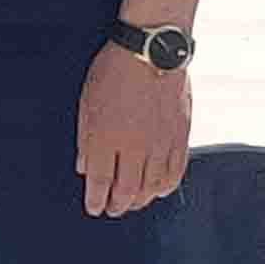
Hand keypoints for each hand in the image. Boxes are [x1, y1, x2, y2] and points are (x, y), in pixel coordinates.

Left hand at [78, 47, 192, 216]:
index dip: (96, 199)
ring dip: (140, 200)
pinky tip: (158, 191)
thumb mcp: (87, 102)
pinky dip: (166, 187)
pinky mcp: (180, 137)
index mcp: (106, 138)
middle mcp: (135, 147)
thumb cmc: (113, 71)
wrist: (152, 52)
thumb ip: (86, 139)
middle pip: (127, 190)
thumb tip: (84, 168)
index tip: (93, 209)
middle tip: (112, 211)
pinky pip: (175, 172)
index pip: (100, 181)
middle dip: (118, 205)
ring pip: (152, 186)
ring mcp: (160, 144)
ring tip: (132, 204)